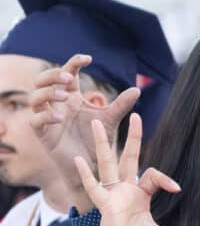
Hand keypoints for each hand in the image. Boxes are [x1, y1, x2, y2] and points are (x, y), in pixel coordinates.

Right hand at [29, 54, 140, 203]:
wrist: (94, 166)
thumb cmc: (99, 140)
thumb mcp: (111, 120)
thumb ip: (122, 104)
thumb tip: (137, 89)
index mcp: (72, 96)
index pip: (67, 72)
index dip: (73, 62)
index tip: (88, 59)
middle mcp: (57, 104)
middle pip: (42, 80)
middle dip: (52, 75)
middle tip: (68, 77)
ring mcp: (48, 118)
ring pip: (34, 98)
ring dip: (47, 92)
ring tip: (65, 96)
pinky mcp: (43, 135)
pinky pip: (35, 121)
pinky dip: (46, 116)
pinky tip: (61, 117)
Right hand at [75, 114, 199, 225]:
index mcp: (141, 197)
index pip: (153, 175)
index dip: (166, 178)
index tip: (177, 188)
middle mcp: (126, 192)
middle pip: (129, 158)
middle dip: (132, 138)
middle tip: (135, 115)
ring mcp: (113, 197)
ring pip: (107, 165)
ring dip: (102, 145)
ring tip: (95, 123)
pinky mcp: (104, 207)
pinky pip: (93, 188)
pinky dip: (85, 174)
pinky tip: (78, 159)